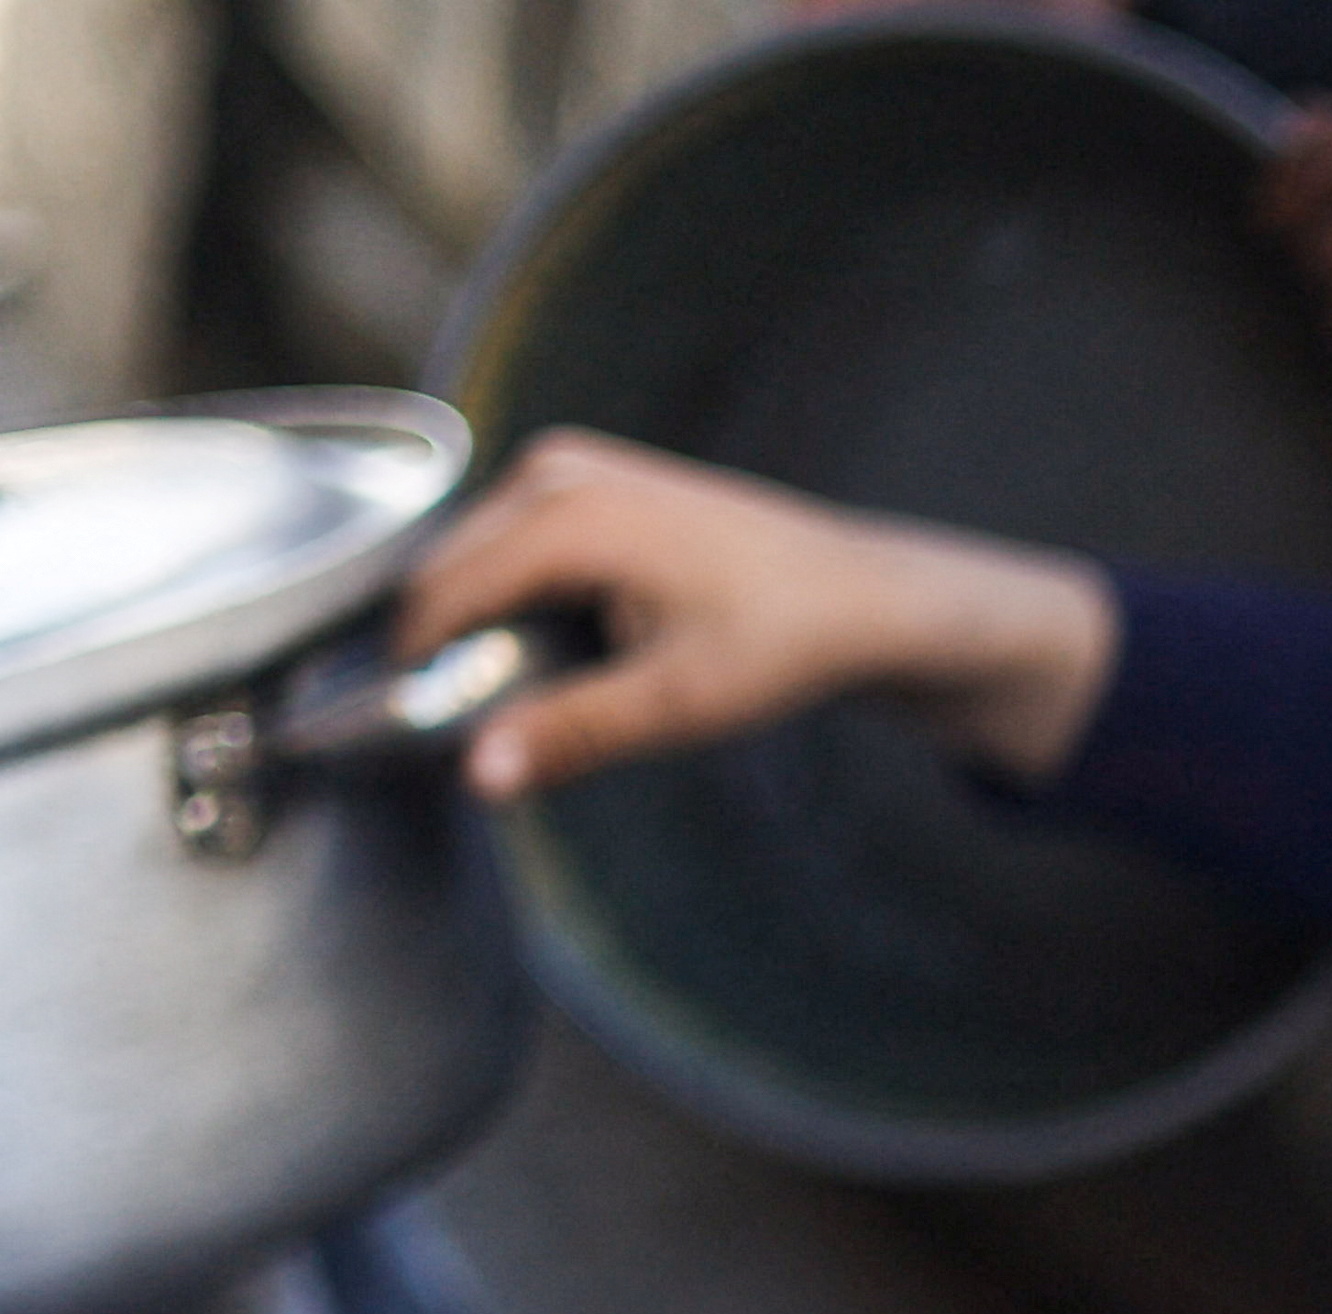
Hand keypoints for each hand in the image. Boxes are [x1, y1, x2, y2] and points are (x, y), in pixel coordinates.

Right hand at [397, 431, 1118, 799]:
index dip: (419, 669)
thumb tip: (481, 776)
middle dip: (451, 648)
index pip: (441, 597)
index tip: (417, 737)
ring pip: (476, 558)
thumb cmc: (784, 642)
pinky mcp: (585, 478)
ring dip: (486, 625)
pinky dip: (521, 599)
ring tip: (548, 691)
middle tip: (494, 728)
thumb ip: (572, 730)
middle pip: (448, 571)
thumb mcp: (679, 701)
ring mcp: (567, 465)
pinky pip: (514, 543)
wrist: (861, 596)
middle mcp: (554, 472)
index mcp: (566, 516)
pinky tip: (575, 650)